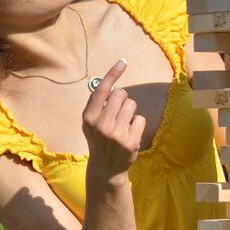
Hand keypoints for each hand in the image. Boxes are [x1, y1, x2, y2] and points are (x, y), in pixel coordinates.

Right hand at [82, 60, 145, 182]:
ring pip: (132, 105)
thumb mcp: (91, 123)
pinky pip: (140, 118)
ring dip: (130, 112)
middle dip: (123, 100)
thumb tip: (111, 84)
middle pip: (121, 94)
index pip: (101, 90)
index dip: (113, 74)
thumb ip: (98, 105)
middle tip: (118, 114)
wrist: (106, 167)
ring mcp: (116, 133)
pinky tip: (130, 134)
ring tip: (123, 125)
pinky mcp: (130, 140)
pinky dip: (137, 124)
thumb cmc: (99, 139)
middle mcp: (100, 124)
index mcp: (88, 117)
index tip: (123, 62)